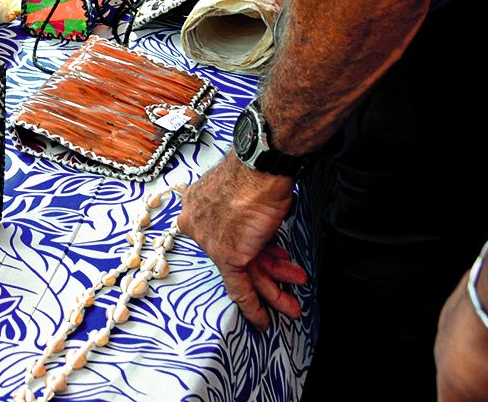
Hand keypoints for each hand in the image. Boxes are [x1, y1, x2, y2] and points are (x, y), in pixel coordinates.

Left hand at [175, 155, 304, 327]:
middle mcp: (198, 224)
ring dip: (271, 293)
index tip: (269, 254)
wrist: (259, 168)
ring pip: (243, 275)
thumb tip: (261, 226)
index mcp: (197, 204)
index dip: (253, 247)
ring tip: (290, 305)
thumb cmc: (256, 171)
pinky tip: (264, 319)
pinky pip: (239, 288)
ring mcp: (210, 241)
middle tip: (282, 285)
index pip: (225, 234)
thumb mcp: (244, 191)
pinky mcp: (225, 255)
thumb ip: (243, 213)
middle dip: (267, 273)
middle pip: (236, 255)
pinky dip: (253, 306)